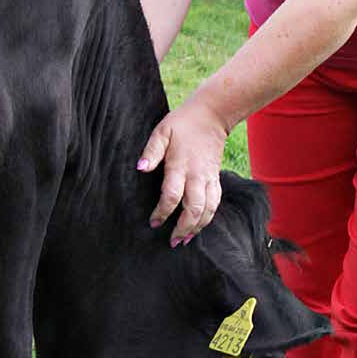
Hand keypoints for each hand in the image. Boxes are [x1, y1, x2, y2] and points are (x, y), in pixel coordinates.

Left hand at [136, 93, 229, 245]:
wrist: (212, 115)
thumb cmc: (182, 124)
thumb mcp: (161, 132)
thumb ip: (151, 152)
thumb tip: (140, 169)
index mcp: (180, 165)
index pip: (172, 196)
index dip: (163, 212)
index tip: (154, 222)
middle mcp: (197, 175)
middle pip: (194, 209)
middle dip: (183, 228)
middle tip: (172, 241)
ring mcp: (209, 178)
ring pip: (208, 210)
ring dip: (198, 227)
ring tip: (185, 240)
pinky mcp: (216, 178)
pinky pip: (216, 203)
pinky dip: (209, 218)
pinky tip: (199, 227)